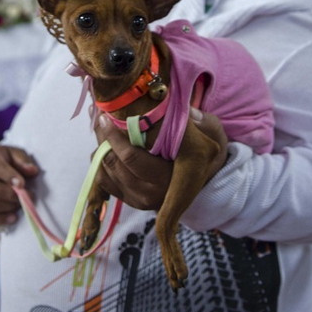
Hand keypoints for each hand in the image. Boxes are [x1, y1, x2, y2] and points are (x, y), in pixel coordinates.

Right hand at [0, 144, 39, 227]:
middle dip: (9, 195)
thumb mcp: (16, 154)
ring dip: (5, 207)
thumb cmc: (6, 160)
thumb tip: (32, 170)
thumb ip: (23, 161)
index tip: (22, 184)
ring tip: (20, 205)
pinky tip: (12, 218)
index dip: (9, 176)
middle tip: (27, 196)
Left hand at [93, 108, 228, 210]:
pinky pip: (103, 181)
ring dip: (100, 148)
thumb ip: (200, 122)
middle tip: (101, 117)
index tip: (106, 117)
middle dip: (103, 137)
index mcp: (171, 178)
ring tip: (103, 128)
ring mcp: (139, 200)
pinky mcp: (130, 201)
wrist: (204, 177)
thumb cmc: (205, 150)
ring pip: (105, 171)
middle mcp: (152, 194)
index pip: (131, 157)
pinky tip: (106, 146)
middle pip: (114, 162)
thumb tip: (183, 110)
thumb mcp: (211, 132)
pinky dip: (100, 162)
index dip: (114, 136)